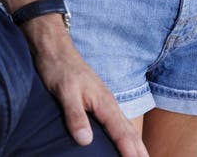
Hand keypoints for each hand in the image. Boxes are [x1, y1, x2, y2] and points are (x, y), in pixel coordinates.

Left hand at [23, 16, 147, 155]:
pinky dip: (125, 136)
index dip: (130, 151)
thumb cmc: (59, 69)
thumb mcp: (65, 92)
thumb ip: (75, 115)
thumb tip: (86, 141)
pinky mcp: (98, 103)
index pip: (122, 132)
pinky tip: (124, 143)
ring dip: (136, 144)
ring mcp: (105, 103)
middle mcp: (108, 103)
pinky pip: (117, 124)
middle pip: (130, 131)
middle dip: (141, 150)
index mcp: (104, 102)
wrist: (55, 49)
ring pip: (126, 127)